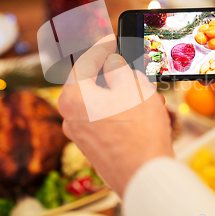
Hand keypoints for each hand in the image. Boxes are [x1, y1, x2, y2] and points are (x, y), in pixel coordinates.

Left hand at [58, 35, 173, 196]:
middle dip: (114, 73)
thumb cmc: (139, 130)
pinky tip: (142, 111)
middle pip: (92, 83)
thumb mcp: (133, 86)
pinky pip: (104, 119)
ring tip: (145, 92)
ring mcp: (80, 135)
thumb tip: (113, 62)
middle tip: (131, 65)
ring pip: (100, 102)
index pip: (86, 62)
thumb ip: (119, 68)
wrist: (144, 176)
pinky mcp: (93, 148)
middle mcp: (69, 116)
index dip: (102, 46)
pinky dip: (120, 111)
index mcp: (73, 97)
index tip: (112, 38)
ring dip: (121, 93)